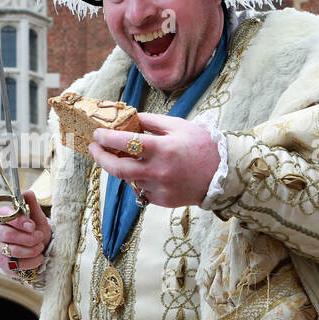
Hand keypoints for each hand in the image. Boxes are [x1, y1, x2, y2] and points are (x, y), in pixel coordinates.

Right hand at [0, 190, 51, 272]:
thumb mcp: (38, 219)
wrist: (39, 252)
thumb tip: (27, 192)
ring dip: (32, 250)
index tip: (32, 226)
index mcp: (4, 218)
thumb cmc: (36, 233)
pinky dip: (32, 262)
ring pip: (13, 250)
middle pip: (8, 234)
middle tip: (39, 237)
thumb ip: (32, 206)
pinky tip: (38, 258)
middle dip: (28, 238)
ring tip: (40, 247)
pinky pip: (17, 265)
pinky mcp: (2, 264)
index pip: (5, 216)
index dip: (19, 221)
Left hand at [88, 113, 218, 207]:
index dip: (105, 138)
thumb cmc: (201, 145)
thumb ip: (150, 121)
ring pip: (130, 180)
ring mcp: (159, 188)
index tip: (96, 134)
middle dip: (100, 158)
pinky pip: (142, 191)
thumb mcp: (177, 125)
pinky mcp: (162, 201)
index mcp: (162, 148)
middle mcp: (158, 171)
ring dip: (124, 168)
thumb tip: (127, 118)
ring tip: (128, 157)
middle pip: (117, 169)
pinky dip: (140, 181)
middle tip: (94, 148)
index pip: (124, 143)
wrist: (224, 173)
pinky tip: (149, 172)